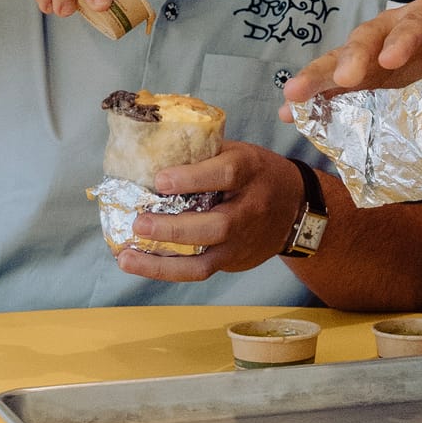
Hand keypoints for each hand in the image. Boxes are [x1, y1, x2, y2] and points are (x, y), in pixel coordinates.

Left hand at [114, 143, 310, 280]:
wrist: (295, 208)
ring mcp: (241, 241)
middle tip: (139, 224)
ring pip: (204, 261)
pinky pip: (199, 271)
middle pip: (216, 226)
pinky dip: (166, 270)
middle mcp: (249, 209)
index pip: (225, 175)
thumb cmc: (256, 173)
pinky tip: (140, 264)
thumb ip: (203, 153)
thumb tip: (152, 151)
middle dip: (173, 229)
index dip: (192, 178)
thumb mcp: (237, 152)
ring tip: (126, 257)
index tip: (159, 179)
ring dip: (161, 263)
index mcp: (250, 171)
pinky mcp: (233, 261)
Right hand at [280, 0, 421, 105]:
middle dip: (354, 58)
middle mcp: (395, 30)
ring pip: (342, 60)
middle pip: (370, 37)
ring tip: (294, 96)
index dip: (403, 40)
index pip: (417, 23)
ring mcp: (372, 53)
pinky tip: (289, 113)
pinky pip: (332, 86)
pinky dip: (312, 99)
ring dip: (318, 78)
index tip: (391, 61)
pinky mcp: (358, 78)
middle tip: (344, 79)